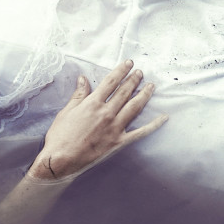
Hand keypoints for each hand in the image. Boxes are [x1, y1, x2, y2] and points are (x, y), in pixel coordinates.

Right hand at [28, 60, 167, 180]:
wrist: (60, 161)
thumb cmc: (60, 136)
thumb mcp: (66, 111)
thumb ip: (78, 95)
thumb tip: (83, 78)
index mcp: (93, 104)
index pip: (111, 82)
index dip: (121, 71)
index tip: (129, 63)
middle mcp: (106, 113)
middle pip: (124, 92)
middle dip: (134, 80)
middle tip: (141, 72)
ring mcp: (115, 128)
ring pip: (134, 107)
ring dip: (144, 95)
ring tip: (151, 86)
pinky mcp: (119, 142)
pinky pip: (140, 133)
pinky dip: (154, 125)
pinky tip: (163, 118)